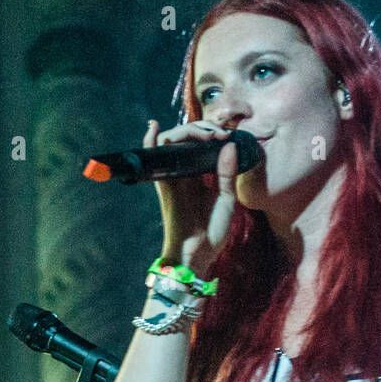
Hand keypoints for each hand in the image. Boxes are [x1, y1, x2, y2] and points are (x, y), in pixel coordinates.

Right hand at [144, 119, 243, 273]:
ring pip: (171, 141)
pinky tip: (154, 126)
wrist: (197, 254)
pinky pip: (152, 158)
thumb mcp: (227, 200)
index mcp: (200, 173)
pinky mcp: (163, 183)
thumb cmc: (212, 231)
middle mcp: (184, 171)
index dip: (212, 131)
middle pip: (186, 136)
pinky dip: (150, 141)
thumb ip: (227, 174)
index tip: (227, 135)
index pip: (200, 141)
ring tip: (206, 134)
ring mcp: (172, 175)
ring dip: (187, 131)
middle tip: (219, 133)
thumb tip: (230, 145)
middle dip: (203, 127)